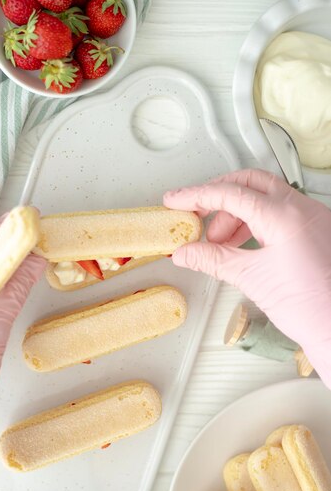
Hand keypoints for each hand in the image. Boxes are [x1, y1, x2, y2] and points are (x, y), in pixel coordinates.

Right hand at [164, 169, 330, 385]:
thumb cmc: (311, 308)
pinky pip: (279, 213)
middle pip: (249, 183)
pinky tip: (240, 244)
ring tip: (218, 242)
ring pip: (264, 197)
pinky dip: (254, 222)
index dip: (196, 196)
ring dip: (235, 213)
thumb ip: (213, 260)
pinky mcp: (315, 230)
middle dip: (218, 196)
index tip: (176, 200)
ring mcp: (312, 217)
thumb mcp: (251, 279)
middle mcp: (302, 208)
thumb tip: (185, 253)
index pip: (230, 193)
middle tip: (195, 214)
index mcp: (285, 216)